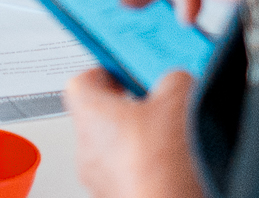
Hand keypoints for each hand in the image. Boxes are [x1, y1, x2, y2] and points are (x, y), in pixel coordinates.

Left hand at [65, 68, 203, 197]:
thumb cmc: (159, 164)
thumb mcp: (178, 99)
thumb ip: (171, 80)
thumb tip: (175, 81)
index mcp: (89, 113)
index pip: (80, 83)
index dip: (104, 74)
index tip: (123, 73)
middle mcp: (86, 147)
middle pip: (98, 116)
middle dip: (126, 109)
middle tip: (152, 105)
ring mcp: (98, 176)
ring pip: (112, 148)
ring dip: (136, 141)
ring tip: (166, 139)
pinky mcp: (114, 194)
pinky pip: (125, 172)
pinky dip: (143, 166)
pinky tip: (169, 165)